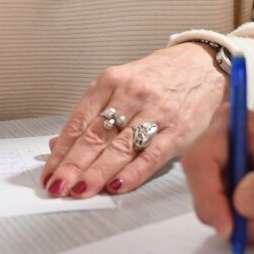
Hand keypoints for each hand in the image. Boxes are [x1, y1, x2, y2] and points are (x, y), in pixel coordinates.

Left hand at [40, 44, 227, 198]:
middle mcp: (131, 95)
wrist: (203, 63)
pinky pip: (152, 154)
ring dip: (97, 172)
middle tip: (58, 186)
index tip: (49, 173)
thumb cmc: (160, 77)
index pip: (78, 121)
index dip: (61, 151)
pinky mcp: (179, 128)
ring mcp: (156, 111)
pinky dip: (133, 172)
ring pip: (120, 146)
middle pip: (95, 135)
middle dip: (73, 165)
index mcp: (111, 82)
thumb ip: (92, 115)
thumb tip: (58, 145)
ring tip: (79, 190)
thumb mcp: (120, 84)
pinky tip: (117, 185)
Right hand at [183, 108, 253, 243]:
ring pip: (216, 214)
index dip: (208, 195)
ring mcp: (223, 177)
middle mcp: (219, 150)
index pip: (200, 160)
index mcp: (230, 126)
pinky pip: (231, 226)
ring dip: (250, 226)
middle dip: (234, 217)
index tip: (229, 227)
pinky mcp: (231, 200)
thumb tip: (240, 205)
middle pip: (202, 192)